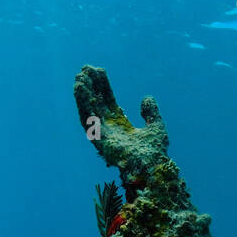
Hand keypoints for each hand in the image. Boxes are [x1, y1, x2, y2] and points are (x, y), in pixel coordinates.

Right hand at [73, 65, 169, 192]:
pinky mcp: (97, 138)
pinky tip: (80, 89)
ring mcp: (102, 133)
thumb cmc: (155, 152)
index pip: (109, 102)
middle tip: (85, 69)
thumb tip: (146, 98)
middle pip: (97, 103)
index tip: (98, 71)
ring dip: (83, 94)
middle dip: (91, 87)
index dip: (103, 87)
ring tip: (79, 77)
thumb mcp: (156, 126)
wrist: (152, 166)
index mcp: (121, 125)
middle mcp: (109, 128)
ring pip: (89, 110)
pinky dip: (83, 103)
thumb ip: (151, 112)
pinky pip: (87, 118)